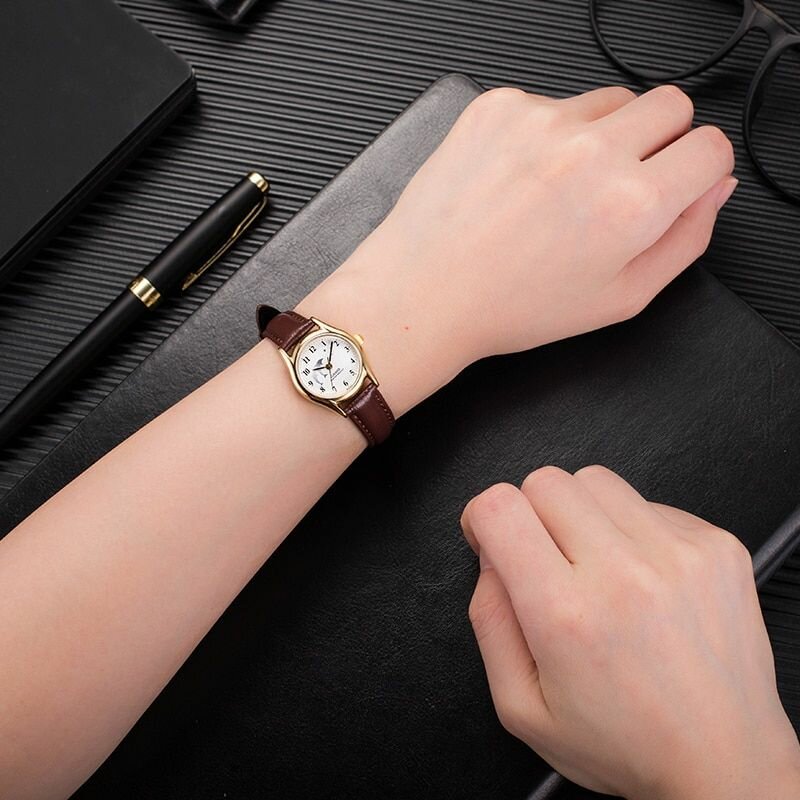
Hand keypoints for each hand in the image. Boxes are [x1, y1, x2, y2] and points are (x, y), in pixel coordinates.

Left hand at [298, 84, 735, 415]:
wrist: (424, 292)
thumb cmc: (508, 306)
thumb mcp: (619, 299)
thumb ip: (685, 240)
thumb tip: (712, 190)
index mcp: (630, 206)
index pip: (710, 147)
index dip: (698, 170)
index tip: (678, 182)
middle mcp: (590, 153)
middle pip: (671, 105)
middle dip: (659, 143)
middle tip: (617, 188)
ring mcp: (541, 122)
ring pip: (611, 99)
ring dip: (602, 136)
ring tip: (560, 190)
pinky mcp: (499, 107)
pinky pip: (551, 102)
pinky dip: (546, 134)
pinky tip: (520, 179)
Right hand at [460, 466, 799, 799]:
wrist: (726, 763)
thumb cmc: (628, 744)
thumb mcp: (522, 707)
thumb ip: (488, 622)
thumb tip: (489, 557)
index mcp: (565, 615)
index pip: (500, 508)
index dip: (482, 515)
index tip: (490, 536)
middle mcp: (624, 574)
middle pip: (545, 481)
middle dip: (529, 513)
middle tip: (546, 559)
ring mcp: (677, 553)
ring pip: (596, 479)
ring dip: (581, 513)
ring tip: (596, 565)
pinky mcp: (715, 545)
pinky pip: (647, 501)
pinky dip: (631, 529)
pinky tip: (640, 576)